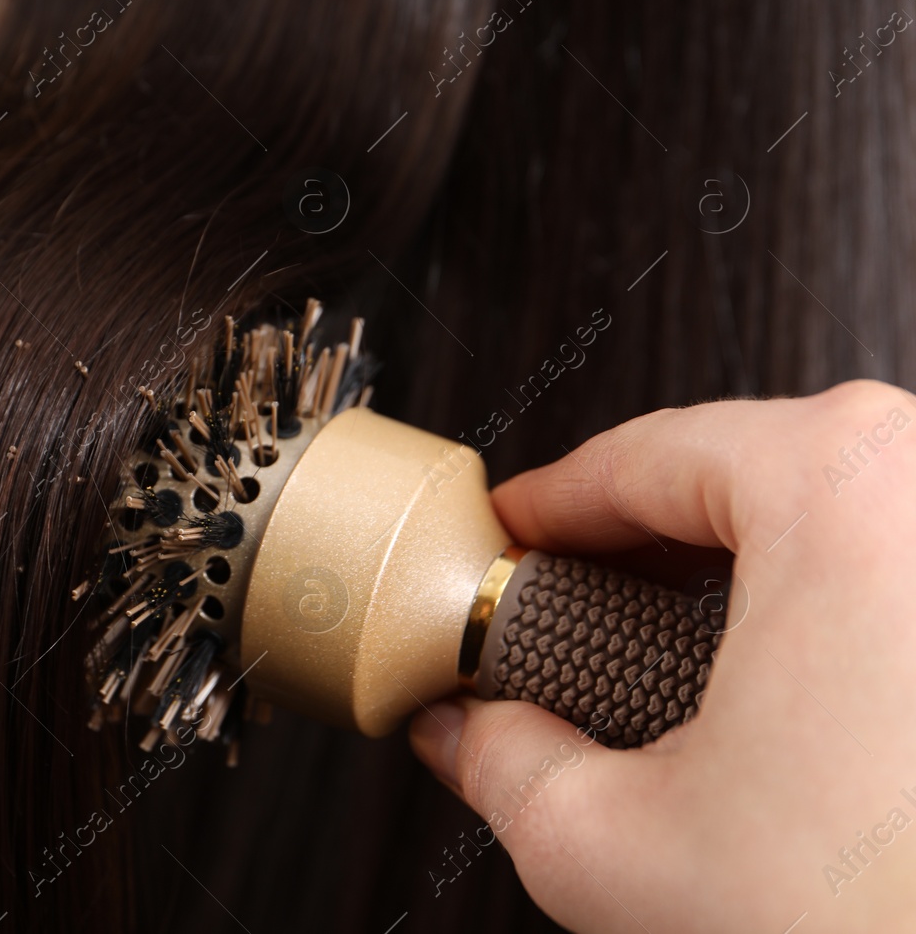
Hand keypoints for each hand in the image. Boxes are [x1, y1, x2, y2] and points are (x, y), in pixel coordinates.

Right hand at [409, 380, 915, 932]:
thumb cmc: (882, 927)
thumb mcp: (617, 848)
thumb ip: (501, 762)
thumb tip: (467, 732)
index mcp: (838, 489)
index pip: (644, 453)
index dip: (550, 504)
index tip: (511, 538)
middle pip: (739, 470)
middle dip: (637, 542)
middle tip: (569, 611)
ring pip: (827, 513)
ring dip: (731, 577)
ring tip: (666, 663)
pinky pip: (893, 564)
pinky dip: (821, 611)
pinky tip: (778, 697)